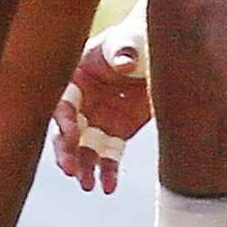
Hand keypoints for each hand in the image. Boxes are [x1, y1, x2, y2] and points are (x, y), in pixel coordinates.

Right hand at [51, 32, 152, 191]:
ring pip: (85, 148)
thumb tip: (122, 62)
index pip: (64, 101)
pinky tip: (108, 188)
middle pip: (68, 130)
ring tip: (87, 185)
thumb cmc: (139, 39)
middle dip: (66, 150)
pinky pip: (109, 156)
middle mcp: (82, 101)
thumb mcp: (131, 41)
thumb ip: (123, 50)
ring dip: (84, 167)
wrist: (161, 52)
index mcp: (76, 76)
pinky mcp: (118, 131)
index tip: (72, 136)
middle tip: (70, 170)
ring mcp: (99, 118)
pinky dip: (108, 172)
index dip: (64, 119)